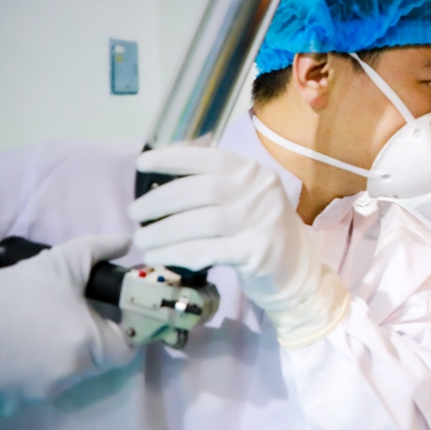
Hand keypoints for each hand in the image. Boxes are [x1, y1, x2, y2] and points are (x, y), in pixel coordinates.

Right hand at [0, 234, 135, 413]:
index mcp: (89, 346)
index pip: (125, 349)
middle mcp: (69, 377)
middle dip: (85, 339)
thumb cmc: (11, 294)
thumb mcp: (59, 262)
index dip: (122, 330)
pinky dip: (28, 371)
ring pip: (63, 374)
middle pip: (94, 361)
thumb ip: (98, 250)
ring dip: (56, 356)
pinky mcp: (11, 405)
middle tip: (65, 314)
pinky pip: (31, 387)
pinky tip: (13, 348)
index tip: (110, 315)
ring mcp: (38, 395)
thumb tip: (125, 241)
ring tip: (34, 328)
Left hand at [128, 146, 348, 348]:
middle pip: (202, 190)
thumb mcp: (244, 198)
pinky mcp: (258, 253)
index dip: (173, 158)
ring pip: (202, 222)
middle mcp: (260, 192)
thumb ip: (214, 185)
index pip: (210, 159)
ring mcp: (262, 222)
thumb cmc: (259, 230)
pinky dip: (178, 254)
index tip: (142, 163)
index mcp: (254, 173)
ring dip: (164, 231)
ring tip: (142, 240)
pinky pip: (209, 251)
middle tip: (135, 213)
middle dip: (161, 201)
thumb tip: (162, 177)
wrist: (296, 271)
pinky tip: (160, 256)